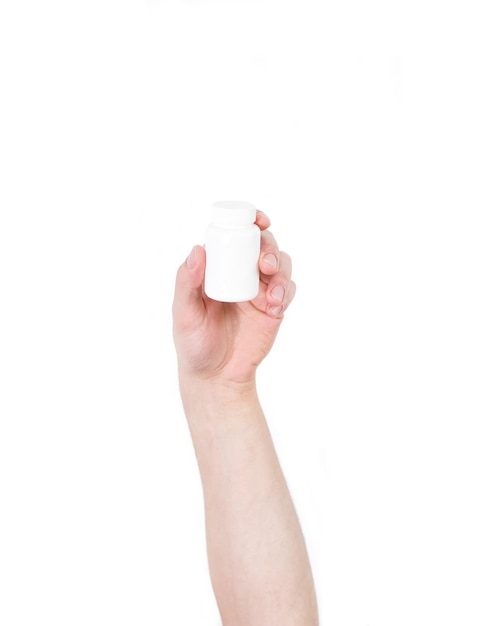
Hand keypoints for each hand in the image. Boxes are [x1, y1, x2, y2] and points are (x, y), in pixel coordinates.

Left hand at [172, 211, 295, 386]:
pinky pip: (288, 291)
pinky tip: (275, 306)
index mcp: (218, 267)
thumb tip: (197, 249)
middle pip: (264, 245)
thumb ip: (186, 283)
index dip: (250, 220)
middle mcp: (241, 273)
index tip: (258, 221)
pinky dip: (286, 292)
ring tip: (271, 292)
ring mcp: (260, 290)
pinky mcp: (274, 308)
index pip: (235, 235)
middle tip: (264, 264)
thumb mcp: (184, 314)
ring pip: (281, 265)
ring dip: (281, 271)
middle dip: (269, 248)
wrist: (216, 377)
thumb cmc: (194, 343)